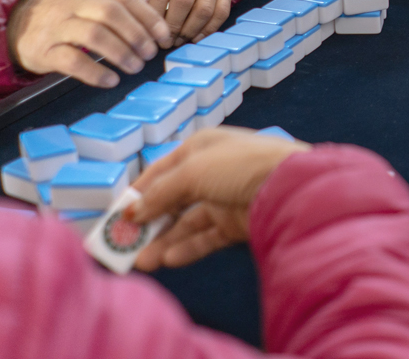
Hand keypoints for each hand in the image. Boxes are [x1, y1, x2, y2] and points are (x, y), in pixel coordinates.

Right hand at [8, 0, 171, 86]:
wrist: (16, 23)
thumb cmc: (64, 16)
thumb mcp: (88, 2)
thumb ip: (117, 9)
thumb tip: (156, 30)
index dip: (149, 17)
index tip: (164, 37)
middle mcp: (73, 3)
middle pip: (111, 13)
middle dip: (136, 35)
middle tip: (150, 54)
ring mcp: (57, 26)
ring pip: (94, 34)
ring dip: (120, 53)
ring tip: (135, 68)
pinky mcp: (44, 50)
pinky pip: (72, 60)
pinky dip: (95, 72)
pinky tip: (110, 81)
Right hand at [128, 127, 311, 269]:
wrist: (290, 186)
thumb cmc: (240, 166)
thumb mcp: (192, 171)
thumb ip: (160, 192)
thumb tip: (134, 211)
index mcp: (201, 147)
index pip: (162, 170)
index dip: (139, 191)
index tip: (117, 214)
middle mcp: (212, 171)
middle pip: (172, 199)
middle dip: (148, 221)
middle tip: (124, 243)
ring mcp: (225, 198)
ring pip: (186, 222)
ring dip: (163, 241)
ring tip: (140, 261)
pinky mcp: (236, 223)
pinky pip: (205, 238)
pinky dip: (187, 248)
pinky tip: (169, 260)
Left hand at [142, 0, 233, 45]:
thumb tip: (141, 20)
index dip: (156, 13)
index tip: (149, 30)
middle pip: (184, 1)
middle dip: (173, 26)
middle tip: (165, 41)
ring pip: (204, 10)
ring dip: (190, 30)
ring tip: (178, 41)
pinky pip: (221, 14)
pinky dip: (208, 29)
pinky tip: (196, 38)